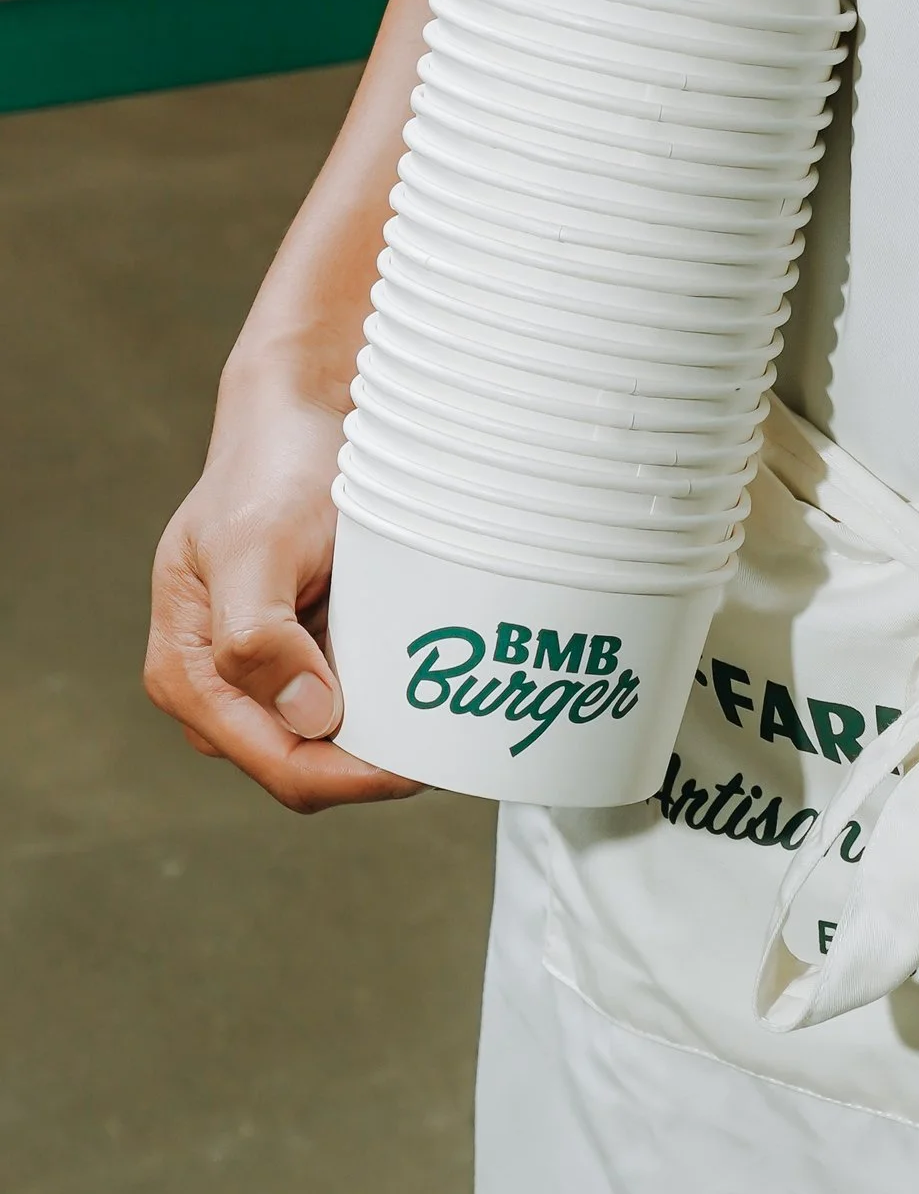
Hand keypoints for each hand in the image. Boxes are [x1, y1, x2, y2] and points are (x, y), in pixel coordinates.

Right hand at [145, 367, 421, 812]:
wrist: (296, 416)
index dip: (354, 778)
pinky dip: (395, 701)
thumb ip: (258, 637)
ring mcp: (267, 675)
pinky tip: (437, 682)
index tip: (423, 761)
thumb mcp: (255, 545)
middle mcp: (222, 689)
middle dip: (377, 764)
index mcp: (190, 675)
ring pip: (337, 742)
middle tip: (454, 737)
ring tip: (454, 714)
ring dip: (392, 736)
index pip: (281, 765)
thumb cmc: (268, 471)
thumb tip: (306, 718)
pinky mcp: (308, 653)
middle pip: (309, 767)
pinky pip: (356, 701)